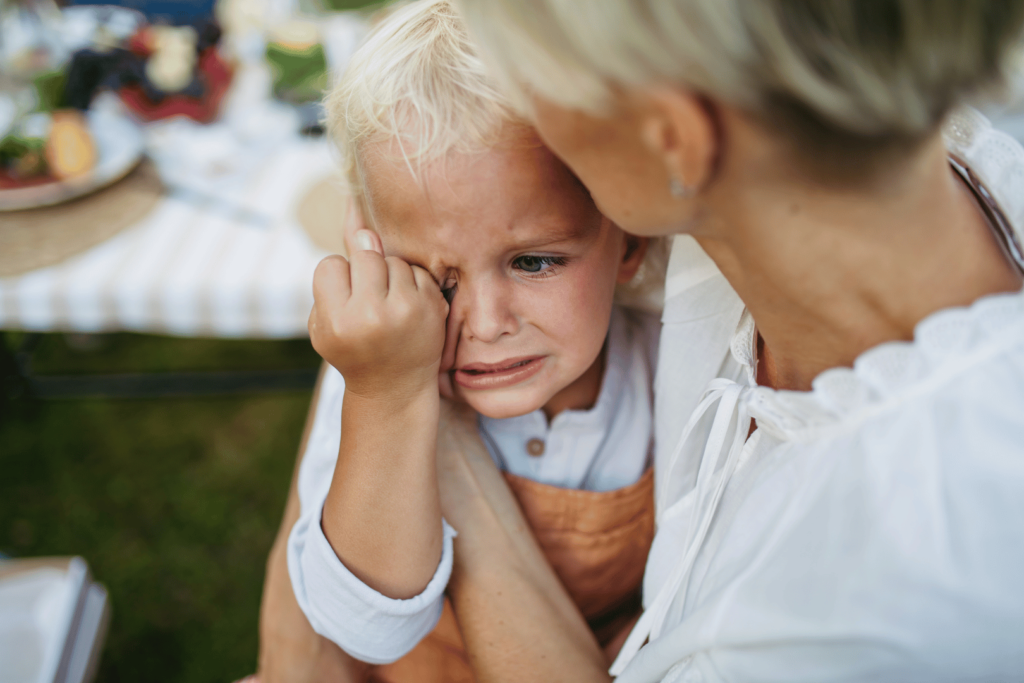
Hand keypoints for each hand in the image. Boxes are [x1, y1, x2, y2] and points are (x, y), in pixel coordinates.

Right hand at [309, 230, 448, 400]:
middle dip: (363, 270)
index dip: (337, 279)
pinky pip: (416, 270)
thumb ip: (332, 271)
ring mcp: (407, 311)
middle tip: (368, 298)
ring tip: (387, 305)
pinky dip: (410, 283)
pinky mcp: (432, 306)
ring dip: (388, 274)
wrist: (394, 387)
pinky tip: (407, 308)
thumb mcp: (325, 319)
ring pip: (392, 259)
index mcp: (339, 321)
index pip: (331, 264)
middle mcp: (373, 315)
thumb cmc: (352, 349)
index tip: (344, 301)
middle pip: (364, 254)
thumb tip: (352, 202)